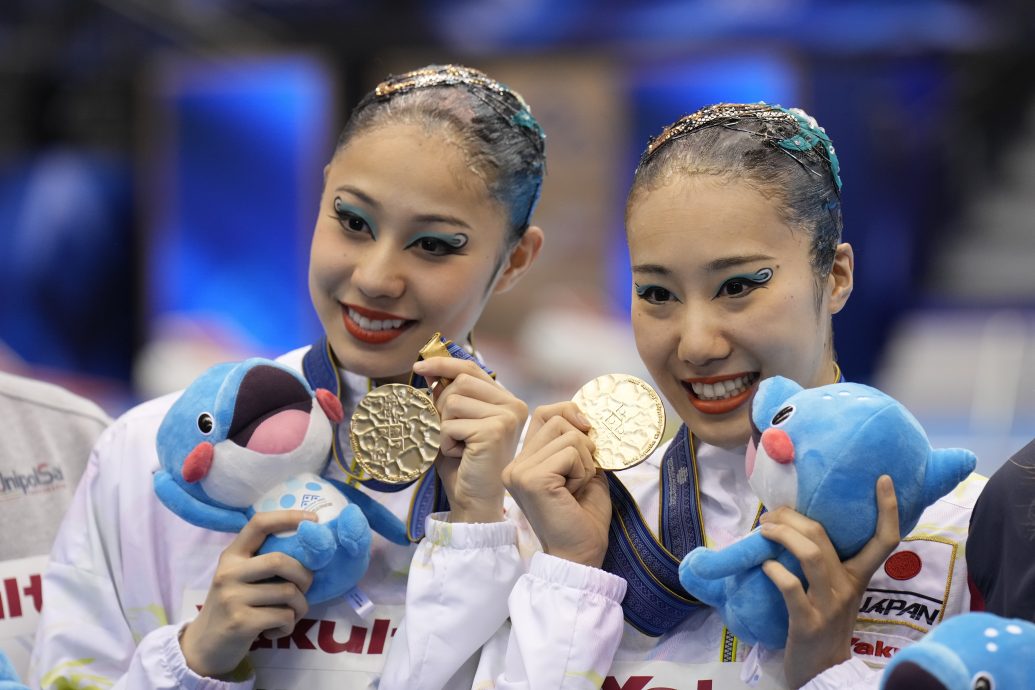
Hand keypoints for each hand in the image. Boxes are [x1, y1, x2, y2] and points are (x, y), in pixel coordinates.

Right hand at [180, 511, 314, 678]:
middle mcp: (229, 572)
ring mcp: (232, 597)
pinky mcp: (240, 622)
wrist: (204, 646)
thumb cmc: (232, 607)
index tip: (313, 518)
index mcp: (232, 555)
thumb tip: (308, 551)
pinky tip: (276, 629)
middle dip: (304, 575)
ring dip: (300, 606)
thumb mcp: (239, 577)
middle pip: (280, 561)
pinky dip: (288, 625)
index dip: (288, 517)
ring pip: (288, 592)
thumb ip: (262, 562)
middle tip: (305, 588)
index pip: (259, 524)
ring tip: (290, 613)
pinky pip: (284, 617)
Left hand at [413, 357, 527, 522]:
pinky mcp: (495, 431)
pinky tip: (460, 456)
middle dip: (441, 405)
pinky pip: (450, 424)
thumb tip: (429, 369)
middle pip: (460, 382)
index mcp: (506, 400)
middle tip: (447, 432)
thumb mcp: (454, 423)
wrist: (474, 500)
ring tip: (457, 446)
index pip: (471, 368)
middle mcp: (513, 405)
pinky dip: (444, 442)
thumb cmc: (463, 464)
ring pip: (452, 402)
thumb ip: (448, 397)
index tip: (419, 367)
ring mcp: (506, 417)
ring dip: (443, 427)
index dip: (443, 364)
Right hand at [503, 403, 610, 567]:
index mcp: (524, 462)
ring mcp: (520, 471)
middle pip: (556, 419)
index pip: (543, 413)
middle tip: (581, 476)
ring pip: (568, 435)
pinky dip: (583, 472)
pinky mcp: (533, 479)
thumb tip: (584, 417)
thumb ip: (578, 443)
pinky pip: (571, 453)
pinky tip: (573, 494)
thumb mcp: (582, 470)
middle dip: (583, 444)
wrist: (579, 556)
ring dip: (585, 462)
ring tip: (576, 488)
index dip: (569, 413)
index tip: (588, 433)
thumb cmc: (582, 519)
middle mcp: (515, 464)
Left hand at [759, 475, 899, 688]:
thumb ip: (828, 561)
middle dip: (792, 516)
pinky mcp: (808, 622)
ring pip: (810, 555)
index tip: (884, 479)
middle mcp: (848, 586)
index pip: (885, 539)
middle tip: (771, 513)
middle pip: (824, 536)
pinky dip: (773, 571)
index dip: (888, 509)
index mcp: (859, 576)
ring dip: (782, 535)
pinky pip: (790, 588)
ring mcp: (829, 604)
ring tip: (764, 529)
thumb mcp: (836, 590)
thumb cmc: (825, 623)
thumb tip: (799, 524)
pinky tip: (763, 564)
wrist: (824, 672)